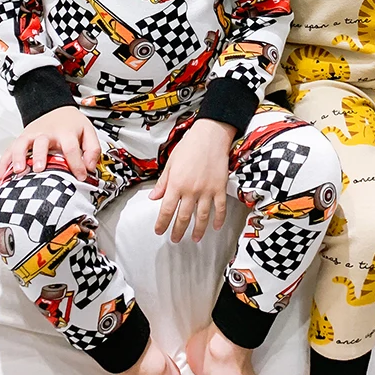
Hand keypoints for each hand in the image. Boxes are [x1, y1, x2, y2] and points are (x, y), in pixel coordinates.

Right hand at [0, 106, 100, 181]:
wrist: (56, 108)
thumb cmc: (71, 124)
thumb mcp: (88, 132)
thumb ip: (93, 149)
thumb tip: (90, 167)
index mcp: (65, 132)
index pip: (71, 147)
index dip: (76, 163)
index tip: (80, 177)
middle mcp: (47, 133)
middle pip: (42, 142)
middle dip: (39, 156)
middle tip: (39, 169)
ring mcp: (32, 135)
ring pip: (22, 143)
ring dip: (18, 157)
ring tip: (17, 171)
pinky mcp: (22, 139)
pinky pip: (10, 150)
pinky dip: (3, 162)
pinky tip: (0, 175)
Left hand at [150, 118, 233, 242]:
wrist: (211, 135)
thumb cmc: (190, 145)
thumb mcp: (171, 162)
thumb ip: (163, 182)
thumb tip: (154, 196)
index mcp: (176, 183)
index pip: (166, 210)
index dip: (162, 223)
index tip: (159, 230)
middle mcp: (191, 190)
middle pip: (183, 217)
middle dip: (178, 231)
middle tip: (175, 239)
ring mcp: (207, 190)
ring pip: (201, 217)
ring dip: (197, 230)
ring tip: (195, 238)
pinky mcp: (220, 188)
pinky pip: (220, 208)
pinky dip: (218, 219)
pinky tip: (215, 226)